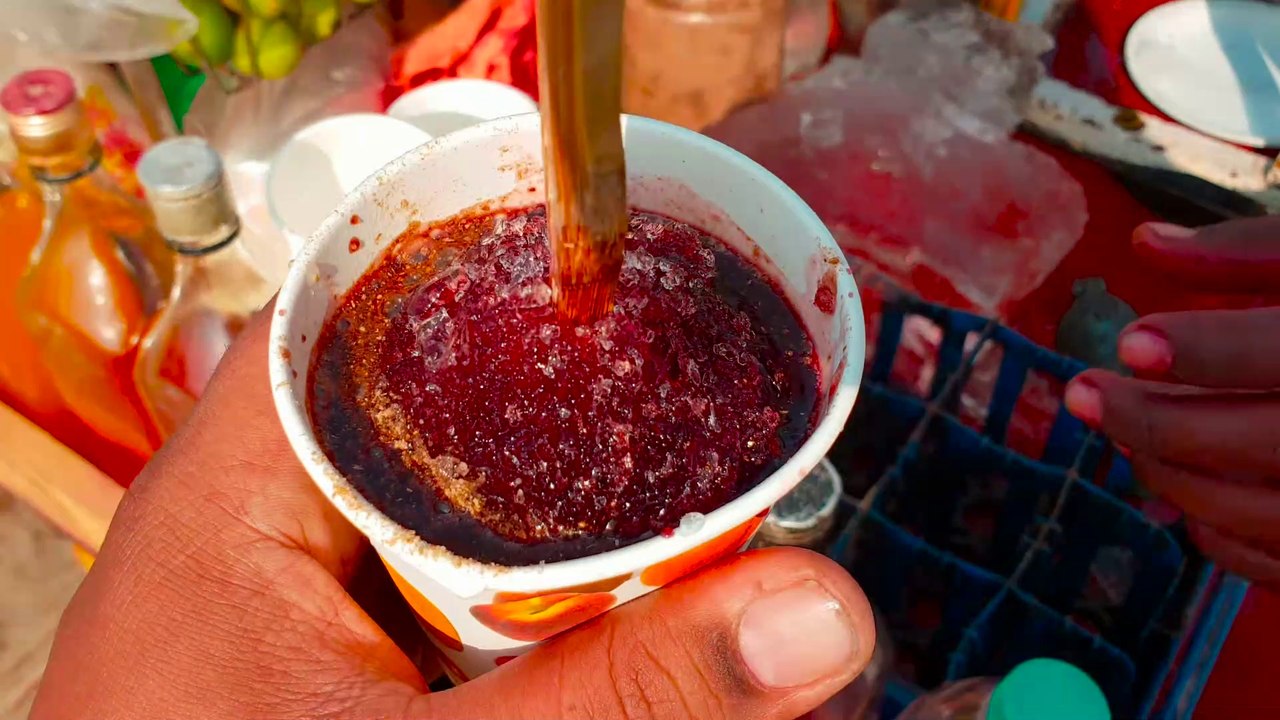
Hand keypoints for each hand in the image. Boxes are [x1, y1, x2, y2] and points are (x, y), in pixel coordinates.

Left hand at [31, 308, 875, 719]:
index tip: (620, 283)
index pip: (357, 310)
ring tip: (668, 545)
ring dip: (552, 537)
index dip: (489, 275)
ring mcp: (293, 600)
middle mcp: (252, 525)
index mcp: (227, 498)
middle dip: (558, 432)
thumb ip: (616, 694)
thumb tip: (820, 613)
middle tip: (687, 436)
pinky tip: (592, 638)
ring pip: (449, 517)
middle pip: (425, 415)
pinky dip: (523, 611)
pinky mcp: (327, 660)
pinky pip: (443, 597)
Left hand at [1064, 218, 1279, 589]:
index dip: (1207, 350)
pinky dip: (1219, 529)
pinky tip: (1181, 488)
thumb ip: (1251, 250)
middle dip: (1159, 422)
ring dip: (1174, 476)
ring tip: (1122, 434)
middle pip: (1264, 441)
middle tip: (1084, 393)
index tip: (1130, 341)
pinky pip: (1279, 560)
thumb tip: (1145, 243)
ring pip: (1262, 509)